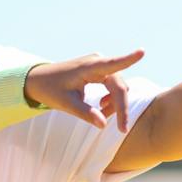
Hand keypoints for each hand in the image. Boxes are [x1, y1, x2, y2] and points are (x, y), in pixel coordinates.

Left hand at [24, 51, 145, 129]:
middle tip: (122, 129)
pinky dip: (111, 100)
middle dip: (121, 107)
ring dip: (114, 104)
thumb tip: (103, 125)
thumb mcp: (65, 104)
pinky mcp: (100, 71)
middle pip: (119, 85)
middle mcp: (97, 62)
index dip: (128, 59)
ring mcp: (99, 66)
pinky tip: (101, 107)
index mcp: (88, 67)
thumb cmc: (50, 89)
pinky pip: (113, 86)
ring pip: (118, 87)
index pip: (111, 64)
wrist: (39, 80)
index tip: (142, 52)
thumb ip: (85, 113)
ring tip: (101, 115)